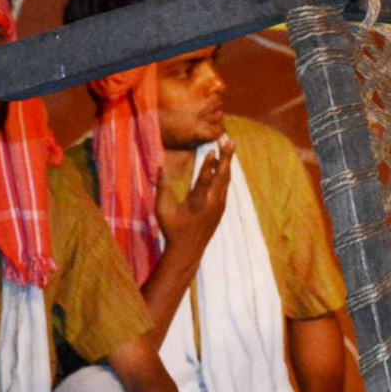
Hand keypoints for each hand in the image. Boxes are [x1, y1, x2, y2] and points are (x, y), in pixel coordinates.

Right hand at [156, 137, 232, 256]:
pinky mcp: (221, 209)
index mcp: (197, 203)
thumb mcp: (162, 210)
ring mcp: (219, 206)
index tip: (213, 150)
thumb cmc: (172, 229)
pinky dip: (225, 174)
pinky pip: (225, 187)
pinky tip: (225, 165)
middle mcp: (212, 203)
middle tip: (231, 141)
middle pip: (222, 176)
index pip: (204, 180)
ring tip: (229, 147)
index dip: (209, 164)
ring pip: (226, 181)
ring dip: (228, 163)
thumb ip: (162, 189)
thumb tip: (160, 168)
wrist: (188, 250)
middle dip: (227, 157)